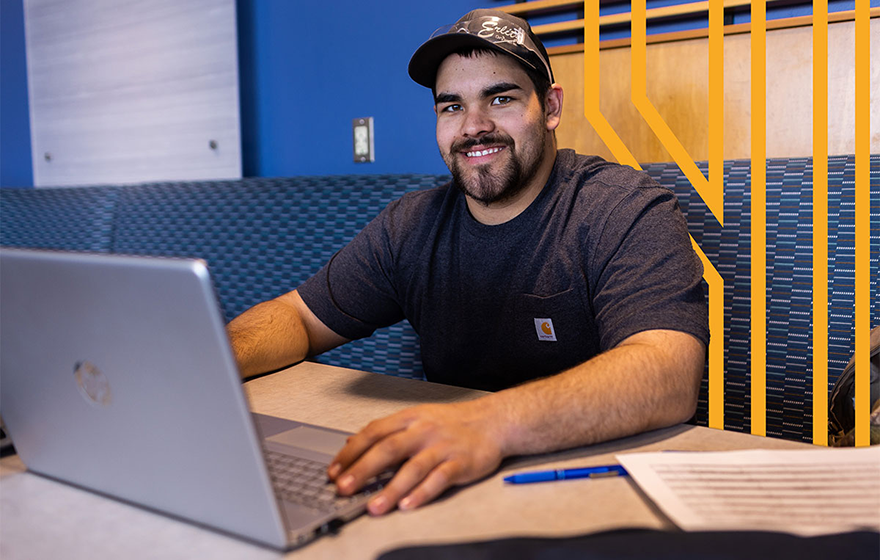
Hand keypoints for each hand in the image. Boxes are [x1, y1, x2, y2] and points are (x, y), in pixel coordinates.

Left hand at [327, 400, 504, 514]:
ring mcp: (442, 446)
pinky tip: (408, 505)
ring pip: (412, 468)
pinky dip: (423, 493)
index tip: (333, 471)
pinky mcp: (460, 463)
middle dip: (363, 470)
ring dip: (391, 489)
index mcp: (409, 418)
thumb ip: (386, 430)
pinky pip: (439, 479)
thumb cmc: (452, 422)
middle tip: (343, 488)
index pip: (373, 433)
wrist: (493, 421)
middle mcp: (423, 431)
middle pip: (388, 449)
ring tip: (374, 507)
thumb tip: (352, 441)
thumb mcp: (416, 418)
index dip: (351, 452)